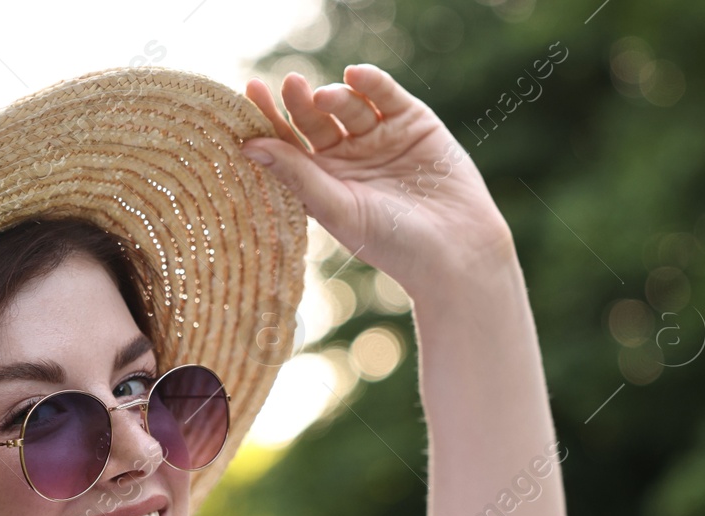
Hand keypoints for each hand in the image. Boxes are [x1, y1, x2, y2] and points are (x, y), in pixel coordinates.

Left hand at [242, 64, 514, 296]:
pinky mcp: (412, 121)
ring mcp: (379, 136)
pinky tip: (355, 76)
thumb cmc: (390, 241)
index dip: (268, 118)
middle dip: (300, 103)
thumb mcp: (337, 208)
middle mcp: (347, 155)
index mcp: (321, 179)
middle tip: (289, 85)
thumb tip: (249, 146)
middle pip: (314, 119)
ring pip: (348, 105)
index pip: (287, 143)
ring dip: (335, 96)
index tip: (250, 91)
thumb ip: (296, 175)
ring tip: (324, 97)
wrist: (455, 248)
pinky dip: (371, 83)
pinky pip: (385, 95)